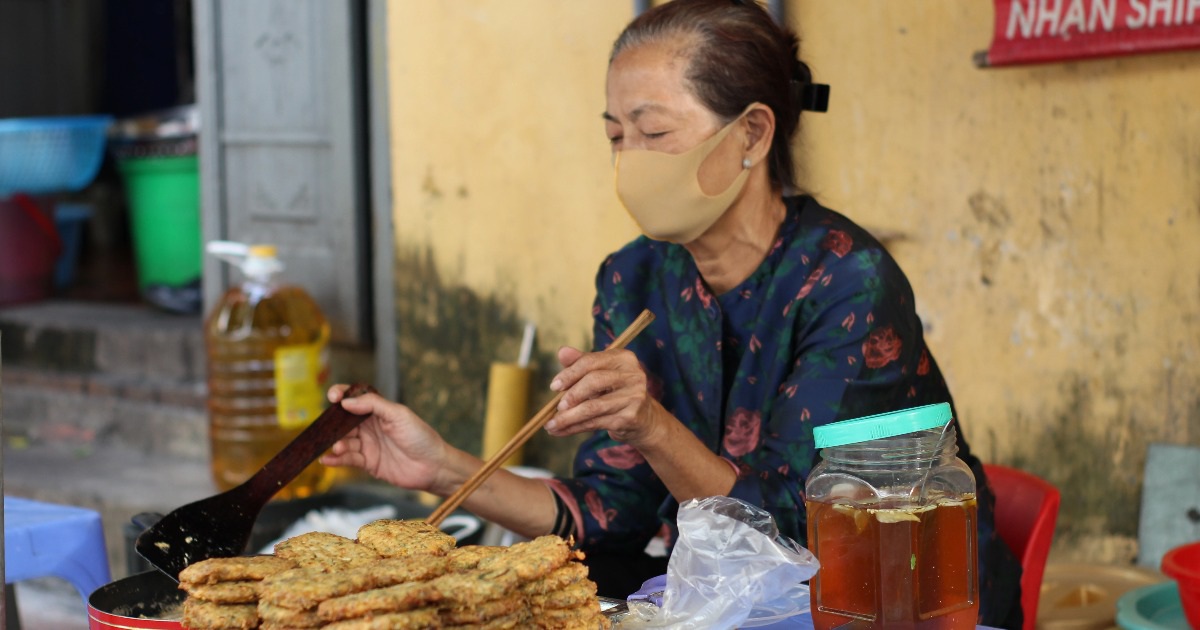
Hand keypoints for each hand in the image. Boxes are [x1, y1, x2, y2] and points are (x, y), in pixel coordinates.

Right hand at [320, 384, 447, 491]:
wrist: (433, 466)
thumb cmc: (420, 436)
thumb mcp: (399, 414)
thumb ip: (373, 405)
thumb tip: (346, 402)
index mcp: (378, 410)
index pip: (354, 398)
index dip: (341, 395)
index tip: (333, 397)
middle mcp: (370, 426)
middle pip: (344, 421)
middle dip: (333, 423)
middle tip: (328, 427)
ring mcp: (368, 444)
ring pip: (344, 441)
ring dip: (337, 443)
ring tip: (339, 446)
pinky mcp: (368, 463)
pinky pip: (348, 459)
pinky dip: (336, 459)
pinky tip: (328, 460)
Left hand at [545, 346, 663, 445]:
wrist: (645, 419)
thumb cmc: (616, 392)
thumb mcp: (600, 374)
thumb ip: (581, 362)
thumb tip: (561, 352)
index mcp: (623, 358)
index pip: (591, 361)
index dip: (569, 373)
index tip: (554, 386)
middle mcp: (632, 375)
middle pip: (594, 381)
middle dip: (571, 395)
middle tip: (556, 407)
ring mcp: (633, 397)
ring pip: (593, 407)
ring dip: (568, 417)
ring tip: (551, 425)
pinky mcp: (630, 417)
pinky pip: (596, 422)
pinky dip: (575, 428)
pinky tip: (561, 431)